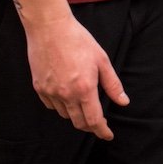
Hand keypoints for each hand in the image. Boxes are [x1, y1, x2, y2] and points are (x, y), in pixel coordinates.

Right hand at [24, 13, 128, 139]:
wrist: (50, 28)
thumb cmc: (79, 41)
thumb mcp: (102, 60)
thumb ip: (113, 84)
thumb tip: (123, 102)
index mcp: (84, 88)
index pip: (94, 120)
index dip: (102, 130)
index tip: (107, 135)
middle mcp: (66, 94)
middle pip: (78, 122)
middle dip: (90, 126)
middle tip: (98, 123)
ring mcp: (50, 92)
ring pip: (64, 114)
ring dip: (75, 115)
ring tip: (83, 105)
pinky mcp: (39, 87)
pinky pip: (51, 105)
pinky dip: (61, 106)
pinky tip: (67, 96)